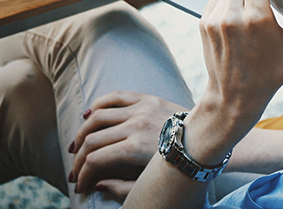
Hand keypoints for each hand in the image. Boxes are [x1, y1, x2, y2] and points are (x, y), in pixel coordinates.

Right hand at [70, 91, 187, 197]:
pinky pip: (116, 96)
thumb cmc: (182, 164)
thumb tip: (97, 184)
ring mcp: (141, 108)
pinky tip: (88, 115)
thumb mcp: (152, 183)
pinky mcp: (148, 98)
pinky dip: (98, 104)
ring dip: (81, 133)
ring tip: (76, 147)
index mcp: (135, 148)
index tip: (79, 186)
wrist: (208, 138)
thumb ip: (122, 187)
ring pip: (98, 116)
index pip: (95, 160)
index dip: (82, 175)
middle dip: (78, 160)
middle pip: (93, 140)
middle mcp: (135, 125)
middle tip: (74, 171)